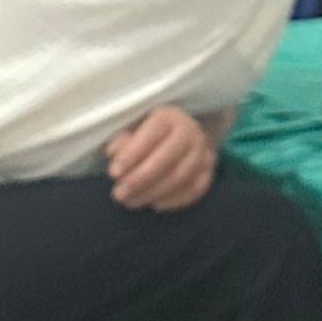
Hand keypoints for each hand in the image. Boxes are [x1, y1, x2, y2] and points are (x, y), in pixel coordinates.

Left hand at [105, 108, 219, 214]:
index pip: (151, 135)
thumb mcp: (130, 130)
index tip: (113, 173)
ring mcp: (203, 152)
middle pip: (167, 158)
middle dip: (140, 179)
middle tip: (119, 193)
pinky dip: (174, 200)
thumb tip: (115, 153)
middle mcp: (191, 131)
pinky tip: (154, 204)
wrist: (176, 139)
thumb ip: (121, 140)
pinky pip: (195, 190)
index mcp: (169, 116)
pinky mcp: (209, 172)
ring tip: (130, 201)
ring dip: (153, 193)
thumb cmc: (145, 136)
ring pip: (180, 177)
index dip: (131, 155)